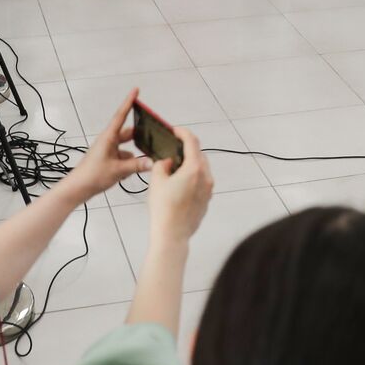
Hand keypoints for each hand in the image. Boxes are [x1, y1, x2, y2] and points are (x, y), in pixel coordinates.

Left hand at [67, 89, 151, 200]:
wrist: (78, 188)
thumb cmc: (93, 175)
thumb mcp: (118, 170)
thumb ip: (137, 165)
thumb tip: (153, 162)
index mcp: (109, 137)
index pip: (121, 115)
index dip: (129, 102)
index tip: (136, 90)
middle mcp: (108, 141)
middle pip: (128, 133)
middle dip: (138, 135)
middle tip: (152, 134)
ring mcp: (108, 150)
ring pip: (126, 147)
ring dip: (133, 155)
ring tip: (144, 161)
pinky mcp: (108, 160)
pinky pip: (123, 157)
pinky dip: (128, 164)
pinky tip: (129, 174)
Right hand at [147, 126, 213, 243]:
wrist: (172, 234)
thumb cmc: (163, 207)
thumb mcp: (156, 181)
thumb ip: (162, 165)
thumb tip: (168, 162)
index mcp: (194, 168)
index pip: (192, 142)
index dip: (183, 132)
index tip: (175, 130)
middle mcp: (206, 177)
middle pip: (199, 155)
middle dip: (186, 150)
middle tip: (172, 150)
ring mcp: (208, 189)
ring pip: (201, 169)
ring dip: (190, 165)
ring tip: (174, 169)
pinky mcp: (207, 200)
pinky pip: (202, 182)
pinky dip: (193, 178)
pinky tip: (179, 184)